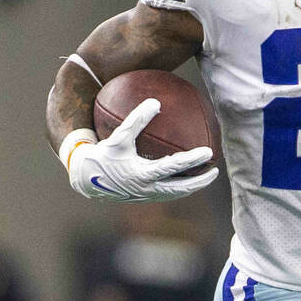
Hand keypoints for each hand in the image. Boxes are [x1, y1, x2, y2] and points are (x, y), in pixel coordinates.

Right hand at [68, 99, 218, 201]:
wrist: (85, 180)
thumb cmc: (102, 155)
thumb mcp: (118, 137)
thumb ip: (136, 120)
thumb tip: (156, 102)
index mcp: (142, 175)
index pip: (174, 167)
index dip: (192, 160)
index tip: (208, 152)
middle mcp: (147, 189)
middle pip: (181, 188)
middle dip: (200, 181)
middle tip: (215, 170)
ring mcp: (146, 196)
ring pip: (175, 194)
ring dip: (192, 186)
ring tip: (204, 176)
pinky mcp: (144, 198)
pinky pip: (167, 193)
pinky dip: (179, 186)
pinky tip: (184, 177)